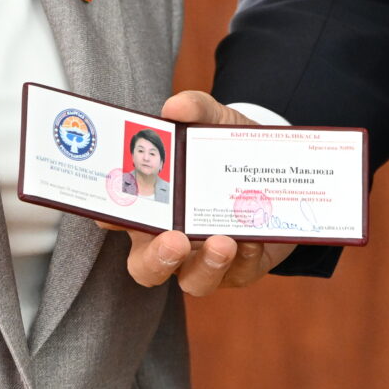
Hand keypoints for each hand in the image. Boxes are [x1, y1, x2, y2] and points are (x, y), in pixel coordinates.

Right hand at [111, 91, 295, 294]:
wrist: (279, 168)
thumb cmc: (229, 149)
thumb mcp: (215, 121)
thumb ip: (196, 109)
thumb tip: (175, 107)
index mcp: (154, 207)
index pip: (118, 218)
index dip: (109, 218)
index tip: (109, 213)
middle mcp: (172, 238)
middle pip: (146, 267)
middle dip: (156, 260)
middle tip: (173, 241)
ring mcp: (205, 259)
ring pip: (193, 281)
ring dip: (206, 266)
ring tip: (222, 242)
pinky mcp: (241, 269)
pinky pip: (239, 274)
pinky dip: (245, 259)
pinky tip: (253, 239)